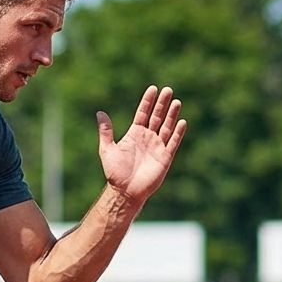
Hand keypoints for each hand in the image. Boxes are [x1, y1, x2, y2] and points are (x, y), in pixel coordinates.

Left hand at [96, 86, 186, 203]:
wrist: (125, 191)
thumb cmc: (115, 173)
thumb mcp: (107, 149)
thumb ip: (106, 131)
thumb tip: (99, 113)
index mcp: (134, 134)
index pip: (143, 114)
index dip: (147, 102)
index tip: (153, 89)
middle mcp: (147, 138)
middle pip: (157, 117)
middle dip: (162, 104)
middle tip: (167, 90)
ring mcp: (157, 147)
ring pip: (166, 127)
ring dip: (171, 115)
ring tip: (176, 102)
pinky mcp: (165, 157)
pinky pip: (173, 142)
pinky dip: (177, 133)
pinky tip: (181, 122)